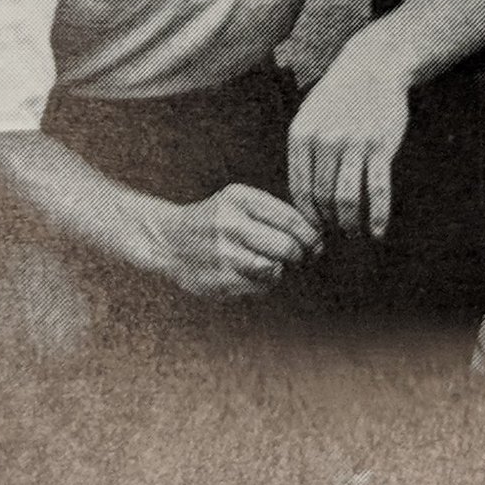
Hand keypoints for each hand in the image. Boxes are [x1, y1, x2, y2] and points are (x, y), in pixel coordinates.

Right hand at [157, 186, 321, 298]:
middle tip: (302, 256)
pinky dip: (263, 283)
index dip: (310, 234)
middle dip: (300, 254)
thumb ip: (273, 212)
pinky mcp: (218, 279)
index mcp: (239, 198)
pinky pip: (258, 286)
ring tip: (274, 264)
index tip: (316, 242)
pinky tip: (253, 274)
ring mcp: (223, 253)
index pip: (290, 218)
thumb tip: (314, 234)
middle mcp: (230, 223)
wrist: (168, 239)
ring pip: (274, 269)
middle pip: (286, 246)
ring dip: (280, 269)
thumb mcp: (239, 201)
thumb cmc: (215, 219)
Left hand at [287, 49, 412, 236]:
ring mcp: (353, 144)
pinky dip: (377, 216)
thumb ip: (303, 150)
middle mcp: (323, 140)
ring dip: (350, 225)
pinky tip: (377, 231)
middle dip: (328, 224)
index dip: (308, 216)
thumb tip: (301, 195)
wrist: (374, 65)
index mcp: (301, 135)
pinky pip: (376, 191)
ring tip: (355, 233)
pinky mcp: (380, 146)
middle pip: (322, 198)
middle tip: (336, 235)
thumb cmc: (340, 95)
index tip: (316, 229)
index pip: (299, 189)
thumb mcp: (310, 114)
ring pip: (346, 200)